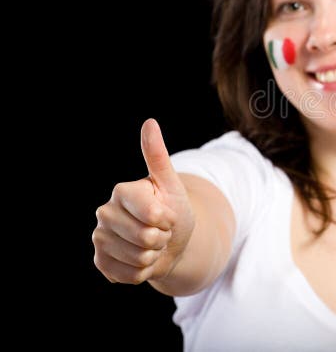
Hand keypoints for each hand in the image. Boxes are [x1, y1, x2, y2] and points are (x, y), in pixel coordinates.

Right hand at [92, 119, 194, 283]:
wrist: (170, 242)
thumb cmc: (173, 209)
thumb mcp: (171, 184)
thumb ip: (157, 156)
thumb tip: (149, 122)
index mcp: (122, 191)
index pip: (152, 214)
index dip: (168, 219)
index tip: (167, 213)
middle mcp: (105, 213)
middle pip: (145, 237)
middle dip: (162, 238)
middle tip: (160, 231)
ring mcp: (100, 239)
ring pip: (139, 258)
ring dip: (154, 256)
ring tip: (152, 245)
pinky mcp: (100, 262)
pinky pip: (129, 275)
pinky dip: (144, 272)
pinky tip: (142, 260)